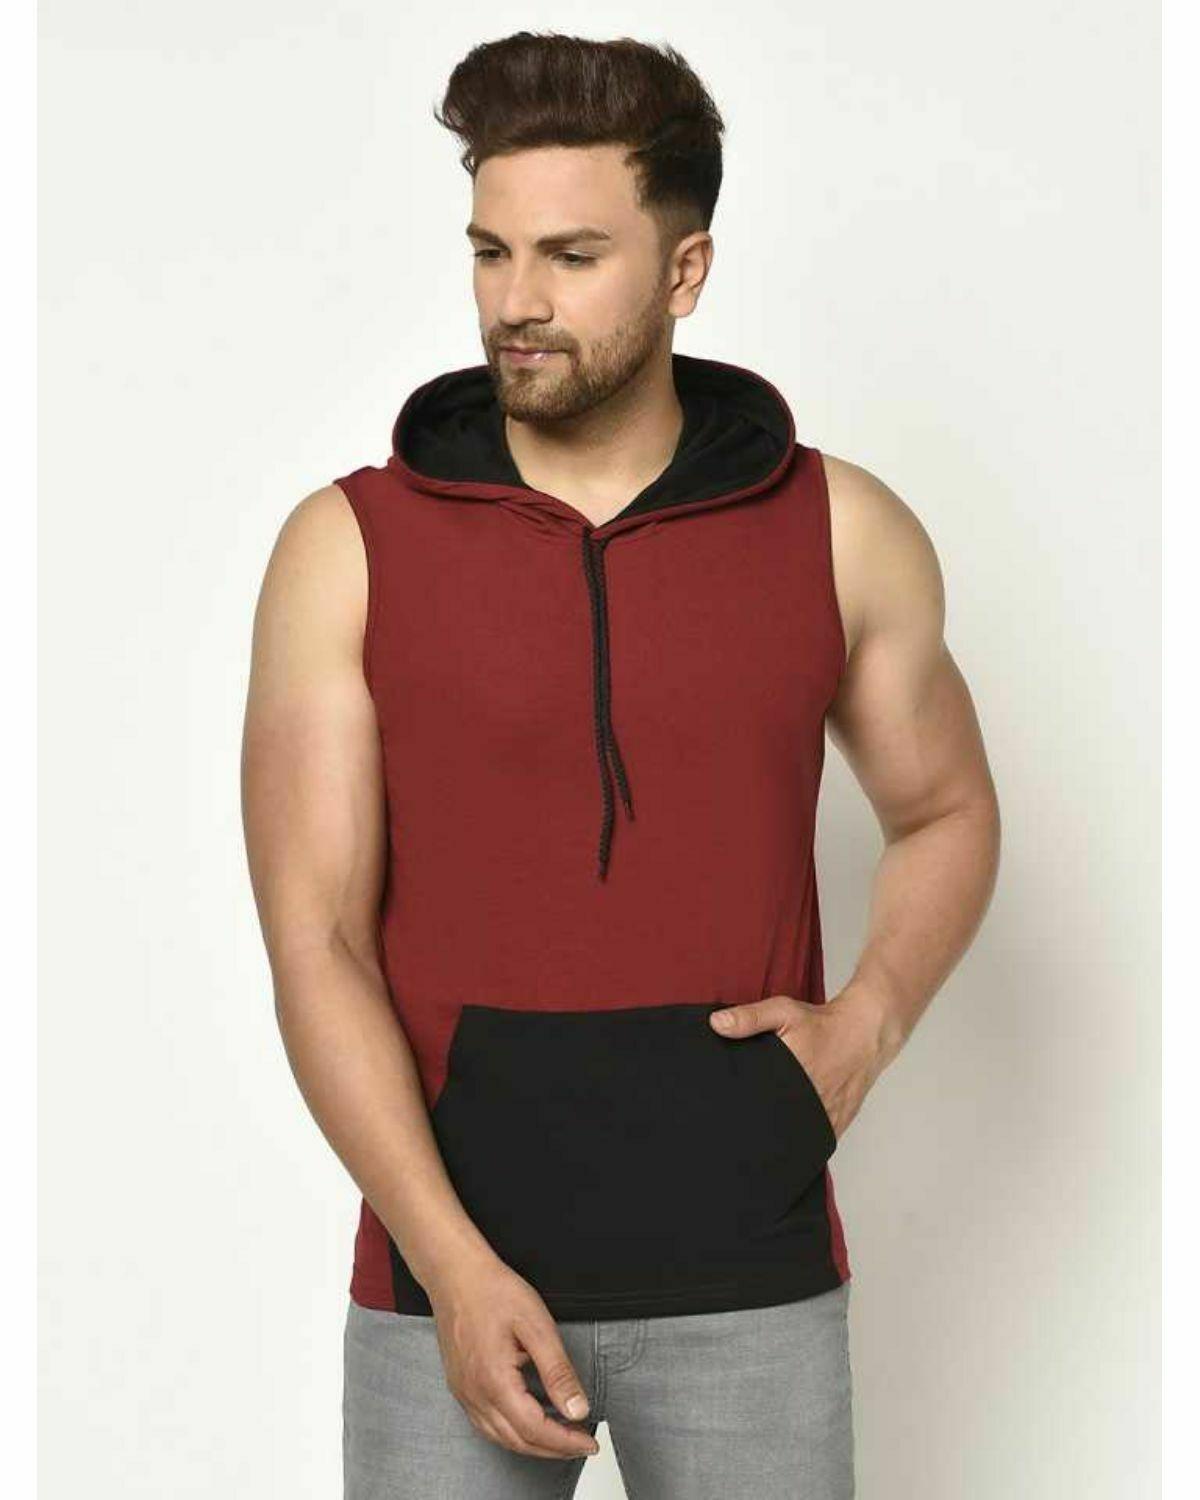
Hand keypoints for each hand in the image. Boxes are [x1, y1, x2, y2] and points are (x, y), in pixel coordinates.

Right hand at [425, 1251, 599, 1460]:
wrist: (455, 1274)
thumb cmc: (492, 1291)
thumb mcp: (536, 1325)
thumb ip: (558, 1371)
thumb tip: (577, 1409)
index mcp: (494, 1381)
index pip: (535, 1429)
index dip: (565, 1441)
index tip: (589, 1442)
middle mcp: (474, 1395)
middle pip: (518, 1441)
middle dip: (553, 1448)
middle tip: (581, 1443)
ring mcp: (463, 1393)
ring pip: (500, 1438)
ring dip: (532, 1445)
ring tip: (560, 1438)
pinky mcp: (459, 1387)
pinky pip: (486, 1425)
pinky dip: (511, 1433)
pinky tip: (526, 1424)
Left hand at [708, 985, 890, 1140]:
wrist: (864, 1032)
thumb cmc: (822, 1023)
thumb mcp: (783, 1012)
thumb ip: (749, 1018)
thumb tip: (716, 1024)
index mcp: (792, 1077)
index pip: (759, 1107)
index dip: (741, 1115)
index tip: (726, 1119)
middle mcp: (810, 1101)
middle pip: (775, 1127)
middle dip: (757, 1130)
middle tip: (738, 1132)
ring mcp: (825, 1116)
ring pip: (796, 1139)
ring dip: (780, 1140)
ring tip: (759, 1142)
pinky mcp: (837, 1123)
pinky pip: (815, 1141)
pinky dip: (801, 1142)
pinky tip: (786, 1142)